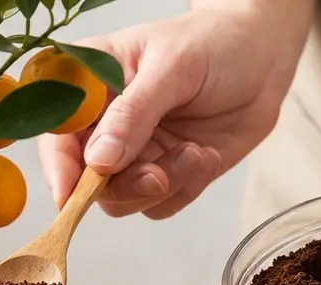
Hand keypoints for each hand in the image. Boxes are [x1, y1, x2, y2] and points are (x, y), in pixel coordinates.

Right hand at [38, 2, 310, 218]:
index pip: (56, 133)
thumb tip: (98, 162)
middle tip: (159, 175)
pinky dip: (186, 187)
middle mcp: (104, 125)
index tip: (72, 195)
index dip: (58, 168)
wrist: (263, 57)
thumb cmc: (213, 44)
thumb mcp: (173, 68)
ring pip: (124, 199)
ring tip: (195, 152)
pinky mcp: (164, 173)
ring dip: (163, 185)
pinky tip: (205, 154)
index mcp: (89, 85)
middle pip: (87, 181)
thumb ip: (134, 114)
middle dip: (123, 185)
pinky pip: (160, 204)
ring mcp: (134, 153)